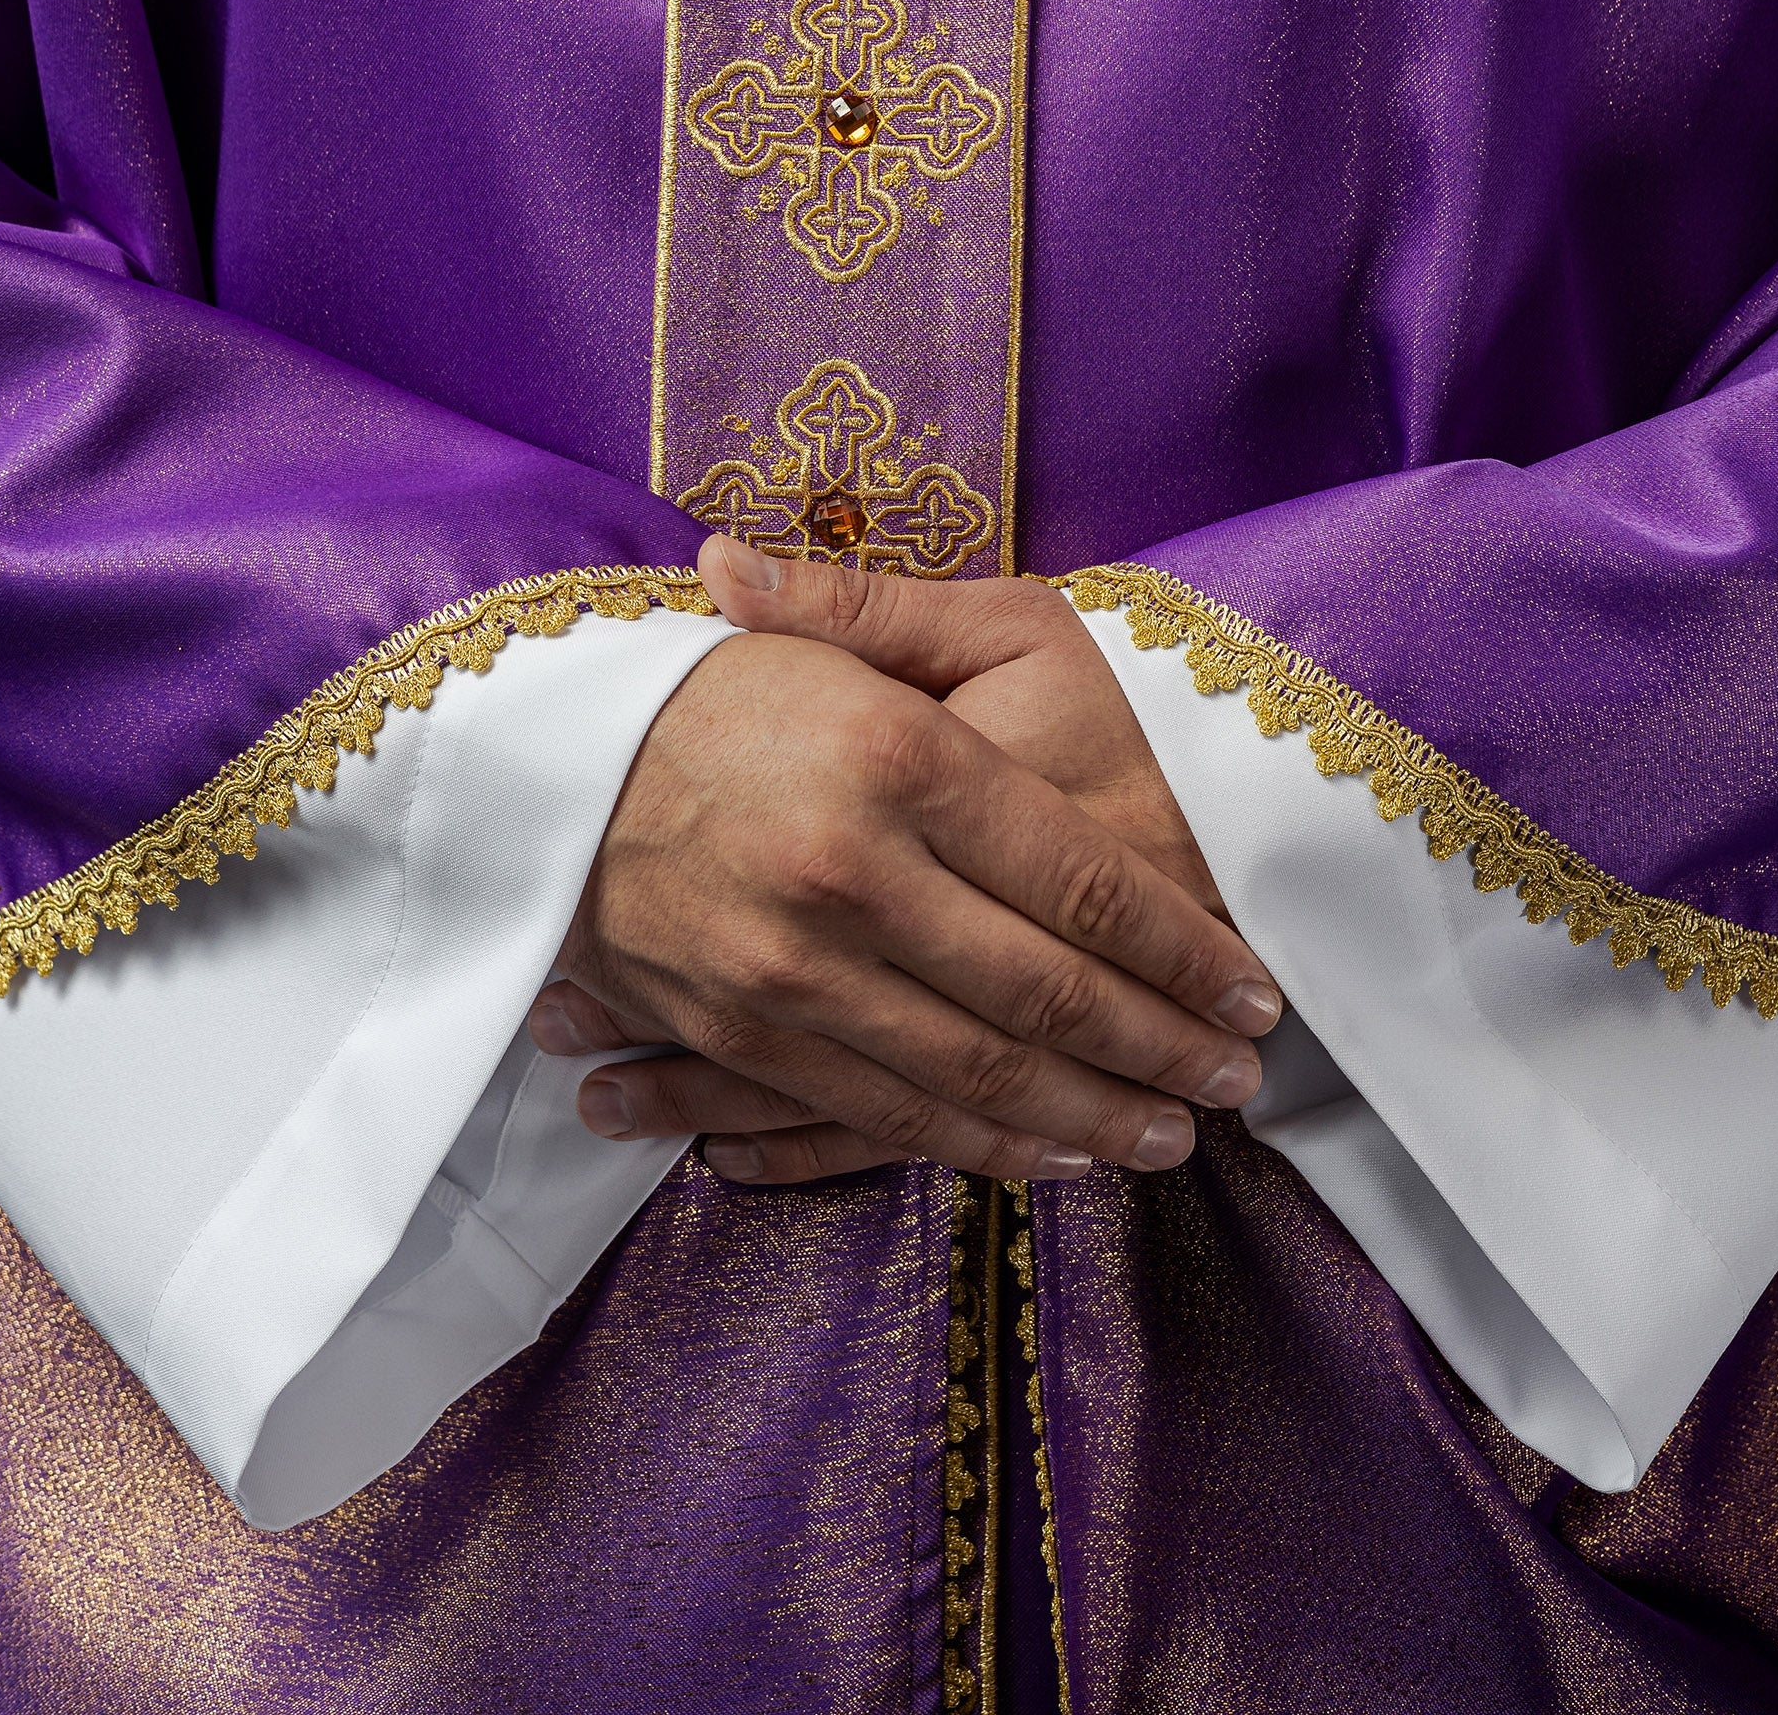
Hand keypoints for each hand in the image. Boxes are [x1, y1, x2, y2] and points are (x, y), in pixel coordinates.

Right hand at [541, 599, 1276, 1188]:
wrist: (529, 766)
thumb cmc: (711, 680)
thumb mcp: (836, 626)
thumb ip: (905, 618)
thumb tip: (1052, 666)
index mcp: (896, 756)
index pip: (1079, 880)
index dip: (1178, 950)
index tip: (1248, 991)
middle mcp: (852, 872)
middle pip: (1045, 994)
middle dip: (1159, 1052)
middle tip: (1236, 1083)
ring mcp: (793, 967)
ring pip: (977, 1076)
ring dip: (1090, 1119)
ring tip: (1169, 1138)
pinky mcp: (743, 1030)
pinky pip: (887, 1113)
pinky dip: (979, 1147)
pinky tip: (1045, 1158)